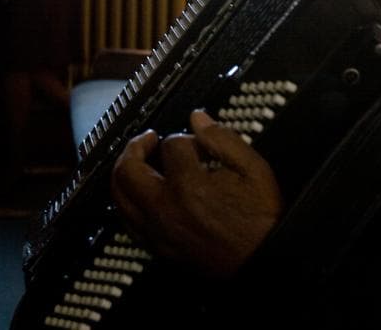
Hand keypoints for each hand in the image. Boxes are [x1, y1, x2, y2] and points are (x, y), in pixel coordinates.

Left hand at [112, 110, 282, 277]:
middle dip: (135, 147)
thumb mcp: (253, 169)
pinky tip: (140, 192)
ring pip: (119, 196)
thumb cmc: (260, 218)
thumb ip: (222, 139)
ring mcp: (156, 230)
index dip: (185, 137)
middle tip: (149, 139)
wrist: (262, 262)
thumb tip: (197, 117)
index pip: (171, 146)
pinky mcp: (157, 246)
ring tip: (138, 161)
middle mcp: (164, 208)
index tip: (198, 143)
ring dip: (124, 171)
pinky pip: (127, 220)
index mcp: (188, 185)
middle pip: (128, 169)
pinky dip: (127, 200)